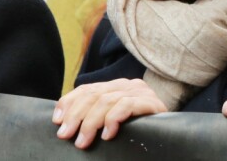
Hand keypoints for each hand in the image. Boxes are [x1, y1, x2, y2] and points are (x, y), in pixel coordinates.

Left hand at [52, 78, 166, 148]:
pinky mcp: (151, 102)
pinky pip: (127, 105)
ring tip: (83, 141)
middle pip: (94, 94)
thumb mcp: (111, 122)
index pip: (87, 88)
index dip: (69, 102)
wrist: (170, 137)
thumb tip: (63, 121)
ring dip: (91, 122)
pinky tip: (108, 134)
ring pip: (107, 100)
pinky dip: (114, 119)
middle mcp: (127, 84)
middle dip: (76, 115)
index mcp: (115, 87)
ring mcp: (140, 92)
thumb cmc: (137, 132)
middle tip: (65, 135)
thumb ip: (94, 116)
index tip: (56, 120)